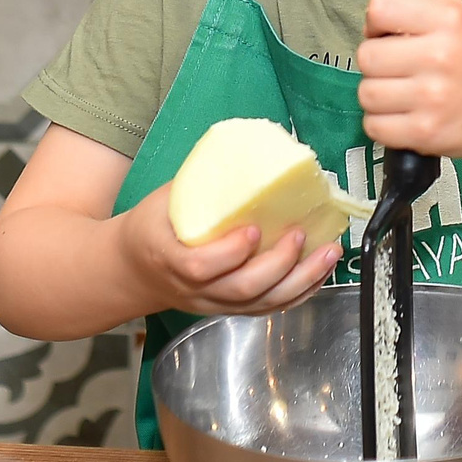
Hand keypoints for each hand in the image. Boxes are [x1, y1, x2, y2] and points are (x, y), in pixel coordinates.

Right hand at [120, 182, 338, 317]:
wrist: (133, 270)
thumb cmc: (152, 227)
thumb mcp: (163, 201)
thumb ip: (200, 186)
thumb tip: (247, 151)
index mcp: (169, 258)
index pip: (199, 267)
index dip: (230, 253)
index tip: (255, 229)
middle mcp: (194, 290)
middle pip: (241, 290)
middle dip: (279, 263)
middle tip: (299, 233)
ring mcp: (214, 304)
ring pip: (261, 304)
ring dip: (301, 280)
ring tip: (328, 253)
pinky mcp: (230, 309)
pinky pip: (268, 309)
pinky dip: (299, 292)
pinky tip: (320, 272)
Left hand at [357, 0, 461, 165]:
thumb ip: (422, 3)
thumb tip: (376, 16)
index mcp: (449, 20)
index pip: (381, 9)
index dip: (377, 22)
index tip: (388, 33)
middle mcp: (440, 55)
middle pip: (367, 55)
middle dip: (377, 63)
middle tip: (399, 68)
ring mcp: (432, 97)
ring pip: (366, 93)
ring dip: (378, 96)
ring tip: (403, 94)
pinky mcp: (425, 131)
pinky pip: (374, 126)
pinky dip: (383, 124)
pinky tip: (404, 116)